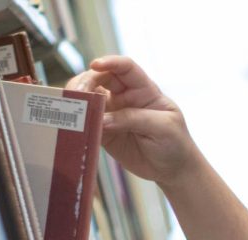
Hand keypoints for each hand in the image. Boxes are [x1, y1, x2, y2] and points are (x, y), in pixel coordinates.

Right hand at [66, 56, 201, 187]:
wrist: (173, 169)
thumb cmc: (175, 143)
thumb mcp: (162, 127)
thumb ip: (134, 119)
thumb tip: (102, 119)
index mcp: (143, 89)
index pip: (125, 67)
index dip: (110, 62)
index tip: (95, 65)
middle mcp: (125, 97)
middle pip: (100, 78)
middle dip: (86, 81)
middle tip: (78, 93)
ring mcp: (112, 114)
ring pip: (88, 98)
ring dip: (77, 100)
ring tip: (72, 110)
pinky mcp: (104, 132)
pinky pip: (86, 123)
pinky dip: (77, 122)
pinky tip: (73, 126)